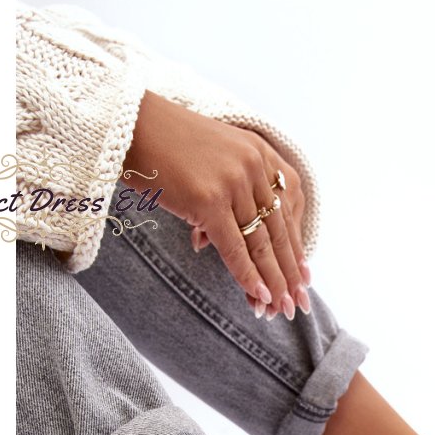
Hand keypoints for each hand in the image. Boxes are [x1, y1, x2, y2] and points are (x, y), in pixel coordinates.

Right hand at [123, 90, 311, 318]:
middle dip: (289, 273)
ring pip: (261, 243)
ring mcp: (234, 181)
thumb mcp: (214, 163)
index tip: (305, 279)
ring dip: (273, 281)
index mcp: (262, 153)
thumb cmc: (166, 148)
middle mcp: (254, 165)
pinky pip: (235, 247)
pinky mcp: (210, 199)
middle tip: (299, 304)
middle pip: (279, 231)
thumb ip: (227, 197)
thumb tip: (208, 242)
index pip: (289, 211)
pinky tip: (259, 296)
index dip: (296, 249)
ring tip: (282, 309)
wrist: (129, 125)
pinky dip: (248, 275)